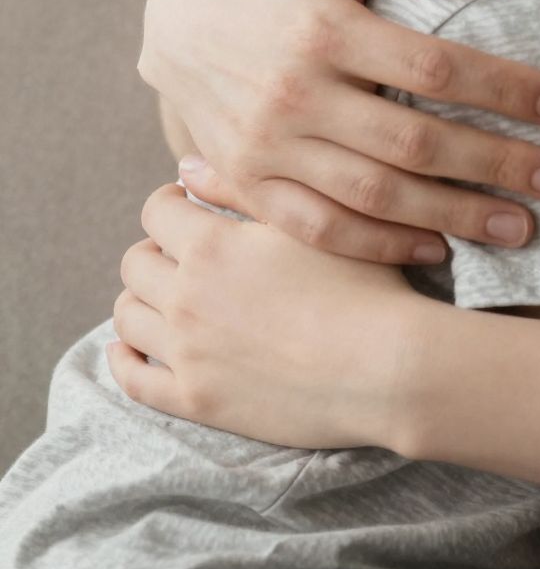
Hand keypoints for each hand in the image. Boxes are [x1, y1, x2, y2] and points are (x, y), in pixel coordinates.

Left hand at [108, 182, 419, 448]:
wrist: (386, 366)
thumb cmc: (361, 283)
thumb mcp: (309, 219)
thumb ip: (242, 188)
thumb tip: (186, 168)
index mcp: (212, 245)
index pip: (156, 210)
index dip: (171, 201)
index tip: (190, 205)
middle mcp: (187, 296)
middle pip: (134, 262)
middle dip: (154, 248)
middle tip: (184, 251)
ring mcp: (187, 352)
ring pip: (126, 316)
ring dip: (141, 298)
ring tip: (169, 295)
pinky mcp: (195, 399)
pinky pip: (133, 380)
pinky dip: (124, 359)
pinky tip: (133, 348)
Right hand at [139, 0, 539, 262]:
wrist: (178, 24)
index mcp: (325, 29)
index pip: (434, 67)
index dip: (505, 89)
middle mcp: (294, 93)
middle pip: (414, 143)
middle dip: (497, 165)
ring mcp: (267, 146)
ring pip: (373, 196)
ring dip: (454, 217)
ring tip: (521, 228)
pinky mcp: (248, 186)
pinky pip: (320, 230)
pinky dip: (381, 245)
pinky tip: (440, 248)